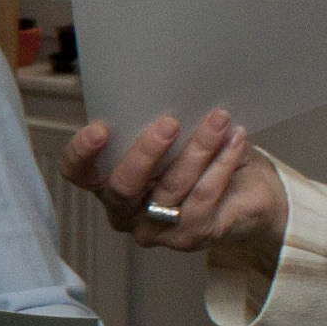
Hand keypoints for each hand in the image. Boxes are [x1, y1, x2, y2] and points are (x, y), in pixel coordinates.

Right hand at [61, 109, 286, 272]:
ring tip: (218, 119)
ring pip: (171, 188)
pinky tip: (234, 141)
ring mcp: (155, 229)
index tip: (101, 129)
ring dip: (198, 149)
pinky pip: (203, 198)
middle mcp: (124, 211)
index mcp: (107, 182)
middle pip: (123, 186)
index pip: (78, 173)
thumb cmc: (199, 156)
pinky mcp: (189, 237)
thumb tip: (164, 89)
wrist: (248, 192)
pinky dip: (221, 166)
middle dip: (146, 151)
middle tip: (169, 123)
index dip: (81, 153)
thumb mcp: (174, 136)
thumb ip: (158, 122)